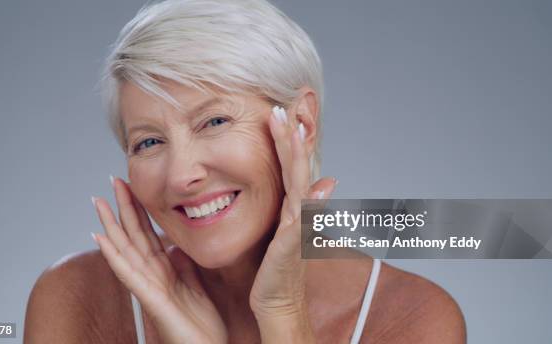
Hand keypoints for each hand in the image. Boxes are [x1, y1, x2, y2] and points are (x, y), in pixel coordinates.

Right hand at [91, 177, 226, 343]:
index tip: (132, 184)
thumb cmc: (202, 325)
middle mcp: (153, 275)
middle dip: (123, 207)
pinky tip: (100, 239)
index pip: (147, 232)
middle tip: (112, 179)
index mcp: (164, 270)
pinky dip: (113, 256)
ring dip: (111, 226)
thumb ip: (184, 265)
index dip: (139, 208)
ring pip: (126, 250)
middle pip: (133, 235)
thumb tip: (176, 244)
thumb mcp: (196, 285)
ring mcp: (149, 287)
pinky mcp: (152, 301)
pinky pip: (130, 275)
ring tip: (99, 202)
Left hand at [249, 106, 335, 341]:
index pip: (289, 165)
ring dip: (298, 155)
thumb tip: (323, 182)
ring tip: (295, 128)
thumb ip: (291, 206)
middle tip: (288, 105)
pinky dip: (310, 200)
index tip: (281, 112)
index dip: (287, 139)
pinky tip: (319, 185)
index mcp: (291, 206)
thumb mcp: (280, 231)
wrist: (278, 302)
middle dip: (293, 136)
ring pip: (300, 183)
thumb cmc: (275, 268)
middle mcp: (299, 211)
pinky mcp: (293, 243)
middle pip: (297, 166)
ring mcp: (299, 225)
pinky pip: (301, 217)